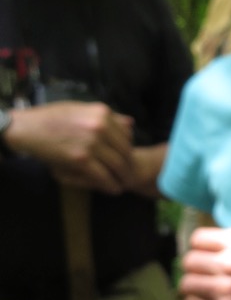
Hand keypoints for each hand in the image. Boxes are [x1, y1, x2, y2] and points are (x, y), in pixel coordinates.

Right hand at [5, 101, 133, 193]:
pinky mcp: (81, 159)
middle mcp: (100, 126)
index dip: (129, 149)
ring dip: (123, 178)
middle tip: (129, 175)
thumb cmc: (53, 117)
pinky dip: (110, 185)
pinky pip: (102, 175)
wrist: (29, 128)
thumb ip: (108, 117)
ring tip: (123, 184)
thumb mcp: (82, 109)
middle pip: (125, 151)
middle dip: (129, 166)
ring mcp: (91, 143)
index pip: (127, 135)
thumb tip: (131, 124)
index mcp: (102, 113)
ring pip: (117, 165)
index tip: (128, 158)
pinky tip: (113, 189)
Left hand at [180, 228, 230, 299]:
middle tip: (204, 281)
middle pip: (188, 261)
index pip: (198, 239)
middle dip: (194, 272)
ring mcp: (227, 287)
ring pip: (187, 285)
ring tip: (210, 297)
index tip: (204, 259)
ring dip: (197, 293)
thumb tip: (220, 250)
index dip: (199, 251)